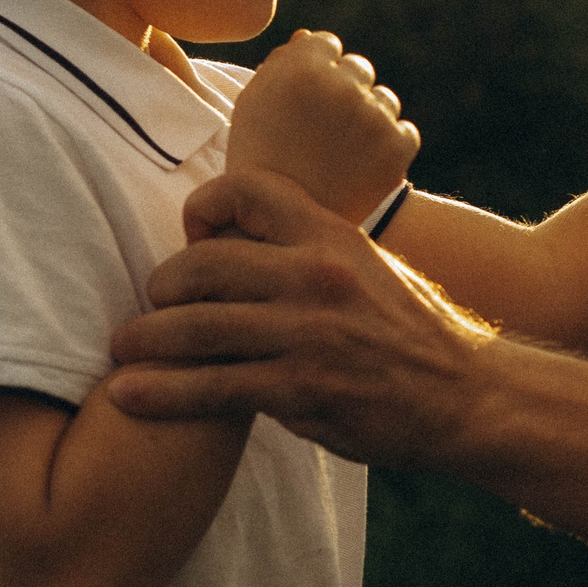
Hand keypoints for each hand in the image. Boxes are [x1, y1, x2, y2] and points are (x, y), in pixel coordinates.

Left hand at [110, 168, 489, 458]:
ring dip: (144, 340)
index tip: (194, 239)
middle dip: (161, 288)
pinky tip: (128, 397)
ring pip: (195, 327)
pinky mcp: (302, 389)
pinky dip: (160, 394)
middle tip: (150, 309)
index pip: (245, 189)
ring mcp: (308, 333)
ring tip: (121, 351)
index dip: (203, 207)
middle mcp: (316, 275)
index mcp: (331, 235)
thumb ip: (307, 248)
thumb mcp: (368, 264)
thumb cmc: (409, 331)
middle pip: (201, 263)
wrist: (466, 394)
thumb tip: (237, 240)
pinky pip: (211, 387)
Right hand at [225, 30, 419, 228]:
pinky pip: (403, 131)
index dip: (317, 71)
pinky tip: (360, 167)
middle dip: (345, 90)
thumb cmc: (259, 160)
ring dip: (368, 118)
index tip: (307, 101)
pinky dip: (387, 147)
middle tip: (325, 131)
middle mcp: (342, 85)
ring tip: (341, 153)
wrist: (282, 223)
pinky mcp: (398, 145)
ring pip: (383, 100)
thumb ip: (280, 64)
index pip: (327, 45)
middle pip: (358, 69)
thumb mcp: (254, 104)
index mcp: (303, 67)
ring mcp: (374, 115)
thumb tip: (308, 37)